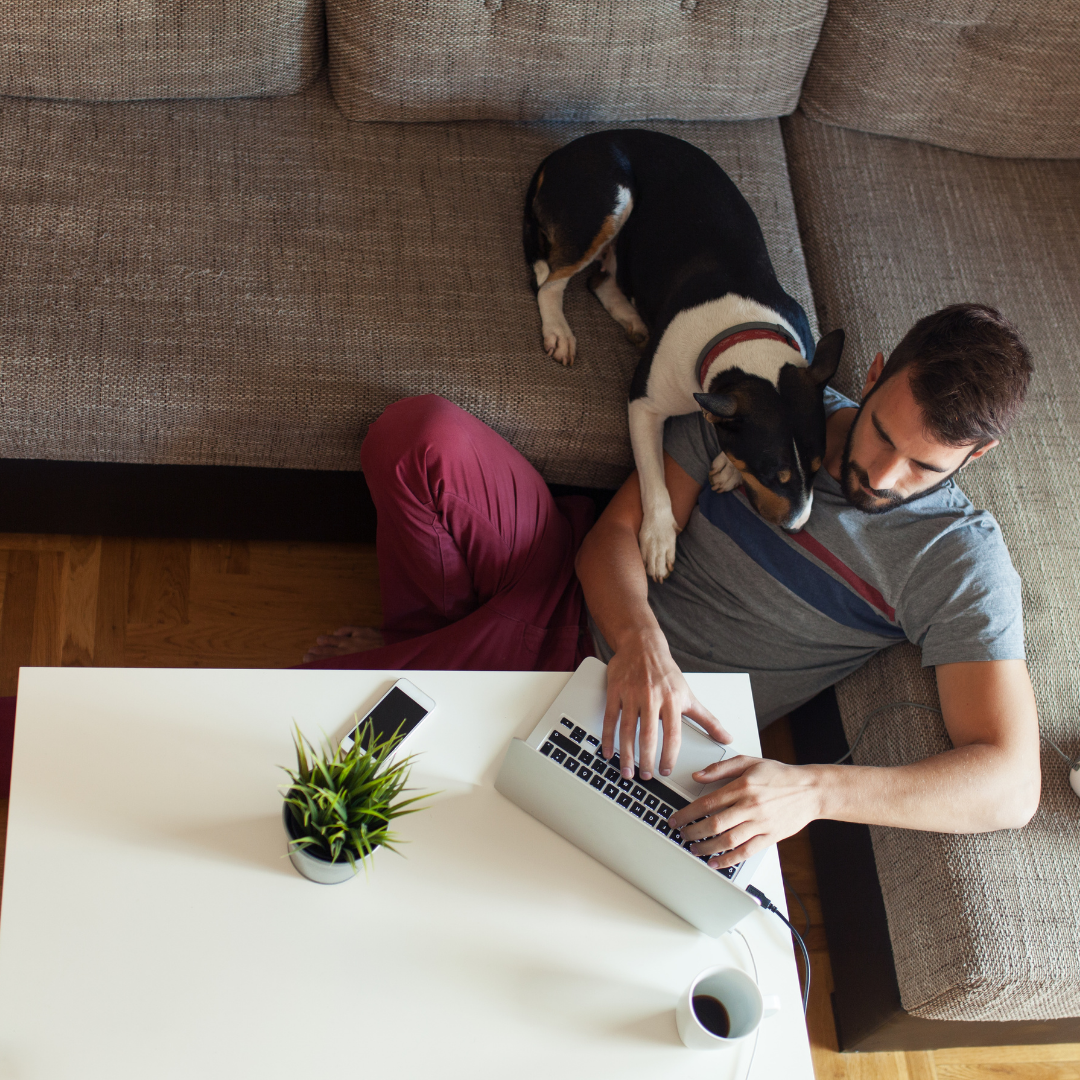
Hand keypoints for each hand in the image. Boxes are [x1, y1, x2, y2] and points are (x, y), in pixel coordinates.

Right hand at [601, 627, 731, 780]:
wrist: (643, 645)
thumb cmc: (667, 673)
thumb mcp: (689, 695)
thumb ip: (708, 720)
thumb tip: (726, 737)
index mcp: (672, 701)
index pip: (673, 735)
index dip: (669, 756)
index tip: (666, 771)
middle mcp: (652, 698)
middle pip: (648, 735)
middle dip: (646, 760)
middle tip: (645, 777)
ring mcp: (632, 694)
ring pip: (627, 729)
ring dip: (626, 754)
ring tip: (626, 771)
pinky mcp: (615, 691)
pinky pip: (610, 718)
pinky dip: (608, 737)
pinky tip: (609, 752)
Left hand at [669, 757, 823, 869]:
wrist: (810, 790)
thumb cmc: (779, 775)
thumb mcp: (749, 762)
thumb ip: (720, 768)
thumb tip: (698, 776)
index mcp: (742, 787)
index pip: (707, 803)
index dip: (687, 814)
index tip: (676, 819)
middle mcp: (750, 806)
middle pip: (714, 824)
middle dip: (693, 832)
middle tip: (682, 835)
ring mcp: (761, 824)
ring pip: (728, 841)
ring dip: (707, 848)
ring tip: (694, 849)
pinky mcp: (770, 837)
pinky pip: (746, 852)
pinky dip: (729, 860)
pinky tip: (716, 862)